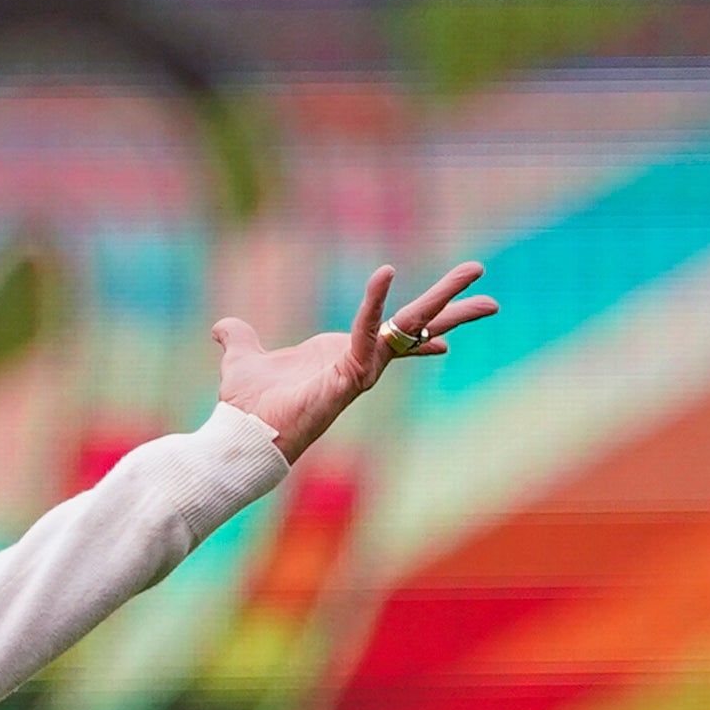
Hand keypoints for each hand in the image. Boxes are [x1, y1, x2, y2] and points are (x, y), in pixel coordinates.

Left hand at [210, 261, 498, 460]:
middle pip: (416, 327)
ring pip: (411, 328)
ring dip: (443, 299)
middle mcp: (359, 362)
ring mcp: (360, 370)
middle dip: (452, 304)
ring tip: (478, 273)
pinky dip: (375, 305)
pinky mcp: (350, 377)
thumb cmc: (247, 406)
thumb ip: (239, 339)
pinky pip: (368, 334)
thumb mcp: (242, 358)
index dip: (420, 333)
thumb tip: (224, 328)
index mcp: (341, 355)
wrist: (242, 436)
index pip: (392, 337)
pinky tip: (384, 274)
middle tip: (486, 282)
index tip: (447, 336)